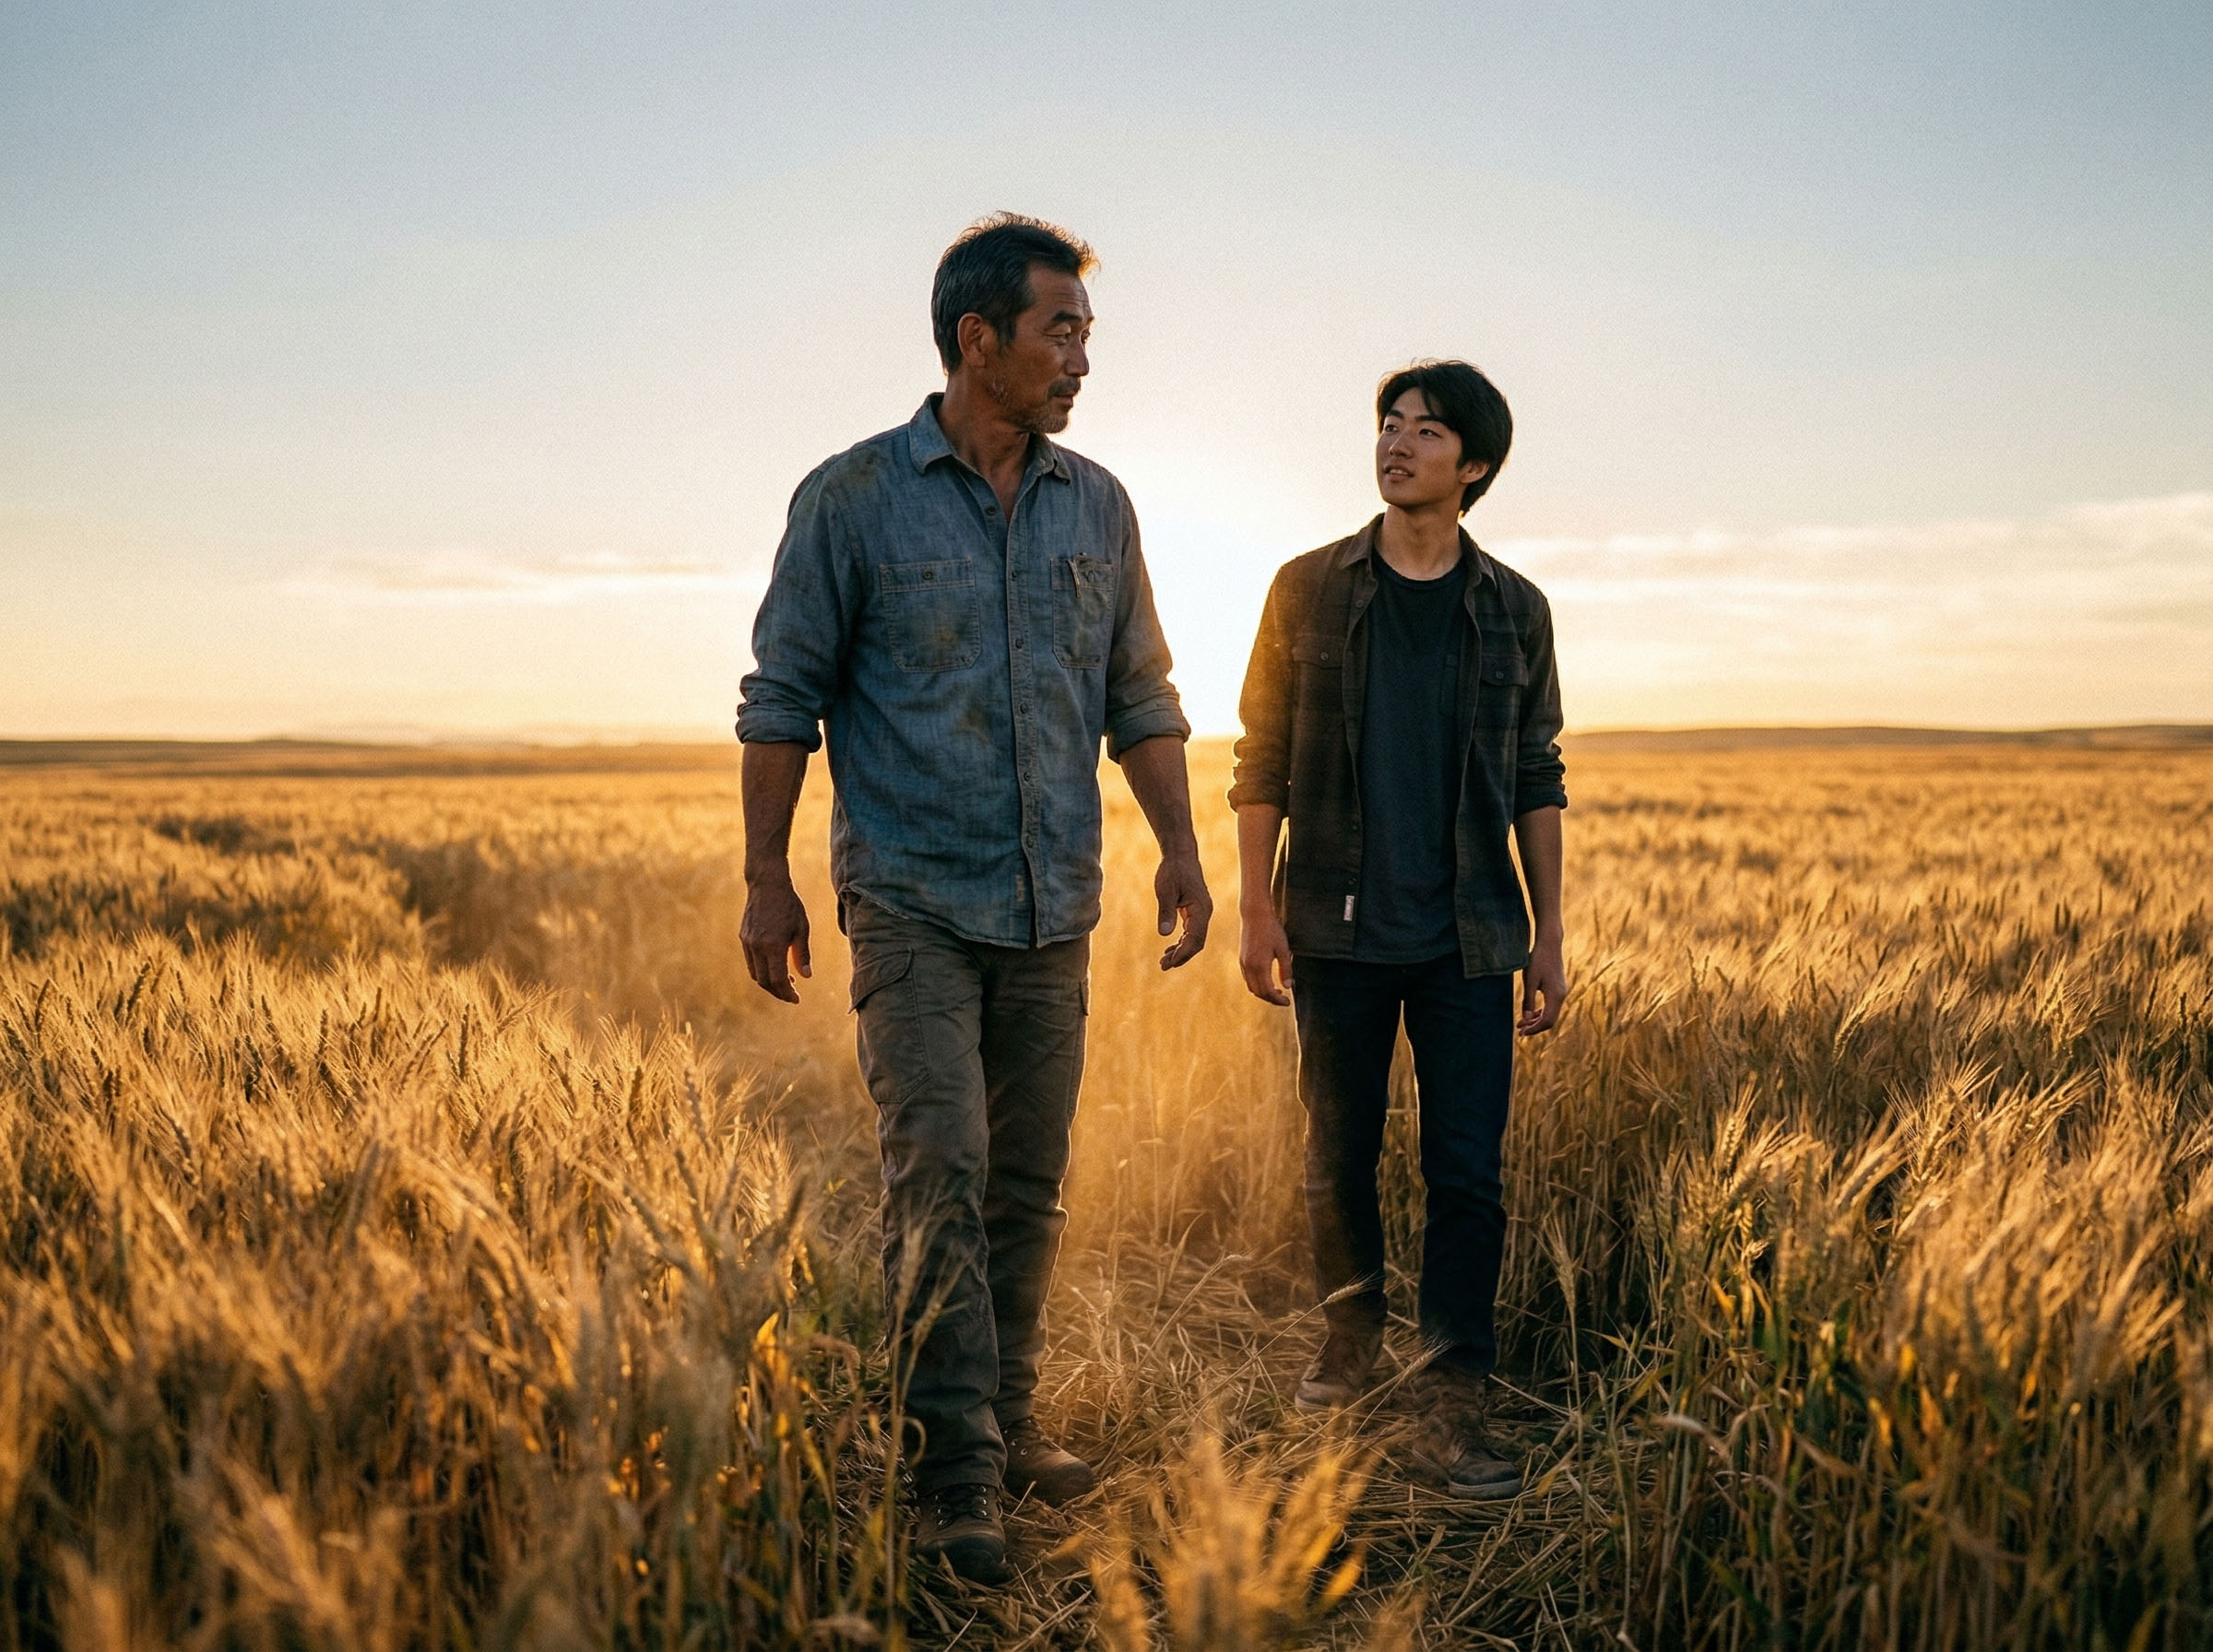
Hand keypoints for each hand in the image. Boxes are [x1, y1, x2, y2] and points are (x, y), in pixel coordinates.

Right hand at [741, 874, 811, 1002]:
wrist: (767, 884)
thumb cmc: (789, 905)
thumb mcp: (802, 929)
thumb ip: (802, 954)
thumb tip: (806, 977)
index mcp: (774, 946)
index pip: (779, 979)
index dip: (787, 993)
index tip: (797, 1000)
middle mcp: (758, 946)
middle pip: (765, 981)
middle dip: (778, 992)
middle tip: (791, 995)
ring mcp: (748, 942)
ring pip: (755, 974)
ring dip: (769, 983)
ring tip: (786, 983)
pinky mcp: (743, 937)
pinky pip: (751, 962)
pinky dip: (761, 971)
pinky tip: (774, 968)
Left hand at [1154, 850, 1212, 969]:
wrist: (1180, 856)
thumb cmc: (1173, 870)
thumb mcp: (1165, 890)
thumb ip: (1166, 911)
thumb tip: (1164, 934)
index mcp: (1201, 909)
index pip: (1195, 939)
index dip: (1183, 953)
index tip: (1168, 963)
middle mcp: (1205, 913)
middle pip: (1197, 943)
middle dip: (1182, 956)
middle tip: (1163, 966)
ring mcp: (1201, 913)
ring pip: (1195, 939)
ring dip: (1181, 951)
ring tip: (1164, 961)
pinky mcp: (1195, 912)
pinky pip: (1191, 932)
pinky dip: (1182, 942)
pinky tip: (1170, 949)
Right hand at [1239, 906, 1294, 1005]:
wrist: (1254, 915)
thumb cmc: (1271, 930)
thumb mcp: (1283, 949)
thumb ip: (1286, 969)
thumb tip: (1288, 986)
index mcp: (1260, 965)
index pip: (1268, 991)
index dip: (1278, 1000)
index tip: (1288, 1002)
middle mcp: (1249, 967)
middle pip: (1259, 992)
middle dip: (1271, 999)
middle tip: (1284, 999)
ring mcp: (1244, 964)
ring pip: (1251, 987)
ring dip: (1263, 993)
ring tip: (1277, 991)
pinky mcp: (1241, 959)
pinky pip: (1248, 979)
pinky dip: (1257, 985)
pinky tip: (1267, 981)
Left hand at [1518, 932, 1567, 1035]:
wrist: (1549, 944)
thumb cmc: (1537, 960)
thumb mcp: (1530, 980)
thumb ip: (1528, 1000)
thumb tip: (1526, 1019)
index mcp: (1555, 995)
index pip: (1547, 1021)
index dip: (1534, 1029)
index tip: (1521, 1033)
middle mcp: (1561, 995)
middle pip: (1550, 1020)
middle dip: (1534, 1027)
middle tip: (1519, 1031)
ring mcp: (1561, 992)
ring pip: (1551, 1013)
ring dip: (1536, 1020)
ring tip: (1521, 1023)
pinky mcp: (1558, 988)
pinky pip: (1551, 1006)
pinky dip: (1541, 1012)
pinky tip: (1530, 1014)